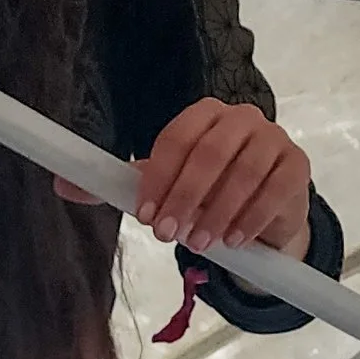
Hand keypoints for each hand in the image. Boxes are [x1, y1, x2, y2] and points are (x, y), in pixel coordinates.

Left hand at [56, 100, 312, 262]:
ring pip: (245, 171)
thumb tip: (61, 184)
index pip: (177, 137)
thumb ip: (120, 186)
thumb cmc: (207, 194)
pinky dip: (250, 218)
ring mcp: (274, 138)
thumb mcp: (162, 189)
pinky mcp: (297, 165)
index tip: (146, 215)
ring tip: (199, 244)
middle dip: (185, 197)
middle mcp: (240, 117)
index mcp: (203, 115)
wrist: (261, 216)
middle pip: (210, 152)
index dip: (159, 177)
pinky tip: (233, 240)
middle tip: (167, 235)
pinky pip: (275, 189)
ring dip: (217, 212)